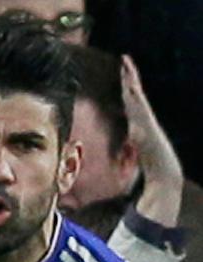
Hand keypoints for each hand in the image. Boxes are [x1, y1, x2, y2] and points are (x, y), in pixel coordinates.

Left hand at [121, 55, 182, 226]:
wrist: (165, 176)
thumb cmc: (153, 167)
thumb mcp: (138, 152)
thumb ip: (133, 143)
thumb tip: (130, 137)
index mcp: (139, 125)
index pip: (130, 102)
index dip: (126, 88)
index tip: (123, 73)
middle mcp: (143, 121)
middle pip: (133, 95)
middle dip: (129, 77)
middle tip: (125, 59)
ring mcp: (146, 123)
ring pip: (137, 98)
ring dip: (131, 80)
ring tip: (126, 64)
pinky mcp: (148, 128)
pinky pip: (140, 109)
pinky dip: (135, 97)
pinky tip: (130, 87)